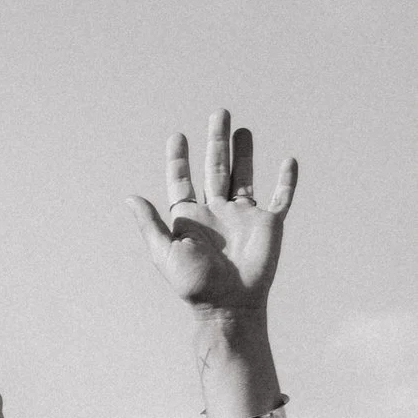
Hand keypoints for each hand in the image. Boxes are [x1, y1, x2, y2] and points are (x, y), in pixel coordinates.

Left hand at [127, 110, 296, 313]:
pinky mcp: (269, 223)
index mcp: (190, 217)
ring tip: (241, 128)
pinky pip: (281, 197)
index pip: (182, 181)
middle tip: (218, 113)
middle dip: (216, 141)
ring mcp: (243, 216)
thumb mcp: (165, 252)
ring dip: (244, 152)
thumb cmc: (193, 283)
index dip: (178, 160)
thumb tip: (129, 198)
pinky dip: (287, 180)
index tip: (176, 136)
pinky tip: (288, 161)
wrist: (228, 304)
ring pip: (244, 175)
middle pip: (216, 168)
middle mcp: (216, 212)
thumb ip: (150, 223)